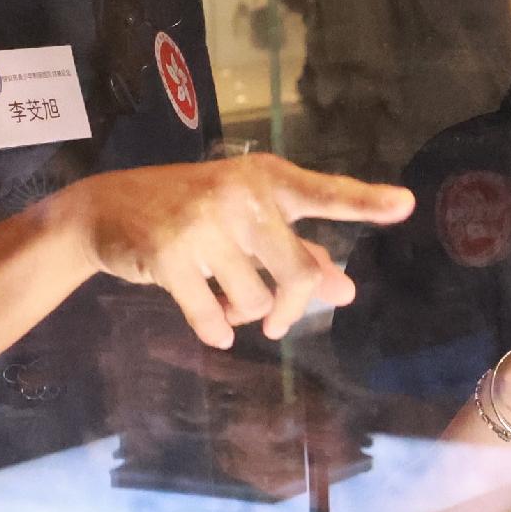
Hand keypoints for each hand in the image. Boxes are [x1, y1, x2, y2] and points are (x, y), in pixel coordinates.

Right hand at [66, 154, 412, 346]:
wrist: (104, 209)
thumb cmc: (190, 212)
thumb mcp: (247, 220)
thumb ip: (297, 251)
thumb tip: (343, 291)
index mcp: (266, 180)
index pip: (325, 194)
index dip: (365, 202)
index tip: (406, 205)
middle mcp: (239, 196)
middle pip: (297, 273)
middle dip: (292, 307)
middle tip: (278, 323)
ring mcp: (203, 225)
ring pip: (254, 301)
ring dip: (244, 315)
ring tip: (222, 298)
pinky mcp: (169, 257)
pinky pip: (212, 319)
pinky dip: (215, 331)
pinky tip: (212, 328)